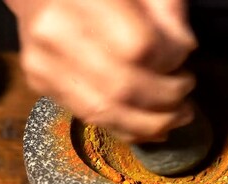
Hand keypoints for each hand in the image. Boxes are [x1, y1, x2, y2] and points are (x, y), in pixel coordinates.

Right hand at [5, 0, 196, 142]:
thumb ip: (167, 9)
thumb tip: (184, 49)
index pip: (139, 47)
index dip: (171, 61)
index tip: (185, 58)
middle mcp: (55, 33)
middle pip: (123, 86)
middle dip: (166, 98)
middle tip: (186, 93)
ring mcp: (43, 63)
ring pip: (105, 112)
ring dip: (151, 123)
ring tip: (178, 117)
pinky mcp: (41, 83)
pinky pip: (91, 118)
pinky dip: (128, 128)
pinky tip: (153, 128)